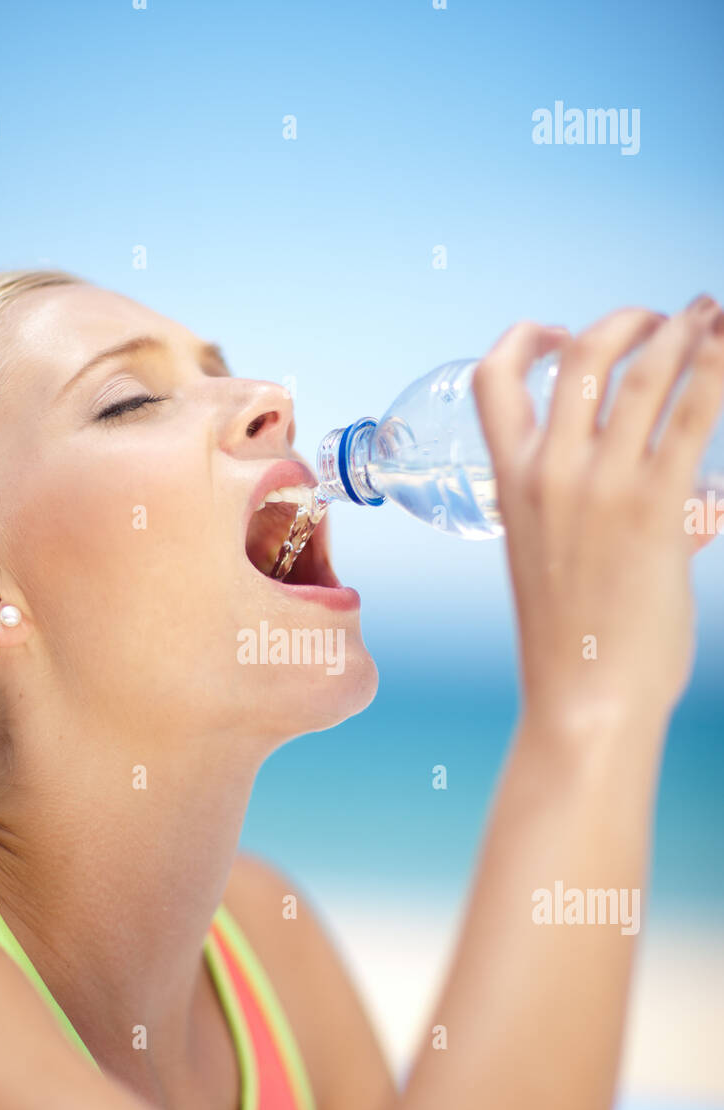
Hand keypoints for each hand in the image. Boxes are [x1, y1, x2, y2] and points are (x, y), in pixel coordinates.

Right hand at [472, 296, 723, 732]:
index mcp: (510, 484)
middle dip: (631, 322)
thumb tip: (691, 502)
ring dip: (685, 333)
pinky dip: (718, 371)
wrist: (585, 699)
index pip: (496, 381)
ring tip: (711, 321)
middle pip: (586, 359)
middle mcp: (550, 473)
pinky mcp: (658, 506)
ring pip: (644, 373)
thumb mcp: (555, 563)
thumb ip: (604, 517)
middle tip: (667, 323)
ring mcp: (602, 486)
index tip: (561, 335)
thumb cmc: (574, 645)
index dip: (527, 339)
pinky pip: (695, 414)